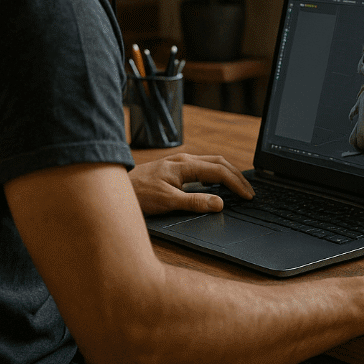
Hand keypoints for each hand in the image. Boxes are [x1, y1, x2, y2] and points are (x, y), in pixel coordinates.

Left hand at [128, 153, 253, 214]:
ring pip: (212, 163)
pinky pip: (203, 167)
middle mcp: (184, 160)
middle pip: (220, 162)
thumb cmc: (137, 194)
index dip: (236, 183)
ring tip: (239, 187)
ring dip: (228, 174)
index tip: (248, 196)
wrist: (114, 188)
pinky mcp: (174, 168)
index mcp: (185, 165)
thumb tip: (220, 203)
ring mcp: (179, 162)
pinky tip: (217, 185)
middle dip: (237, 176)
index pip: (219, 171)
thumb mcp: (167, 202)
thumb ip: (194, 202)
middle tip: (249, 192)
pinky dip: (217, 174)